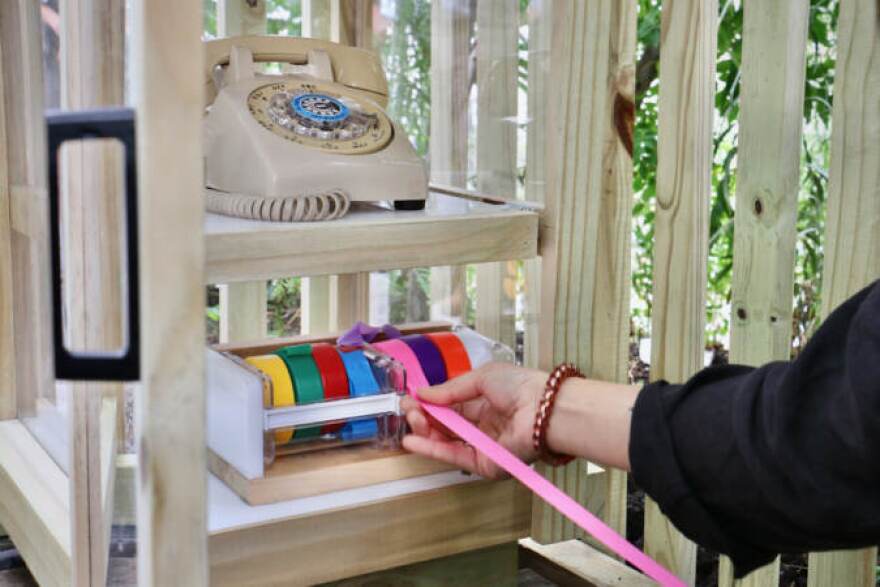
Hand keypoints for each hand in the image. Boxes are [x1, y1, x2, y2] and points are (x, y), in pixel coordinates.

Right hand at [400, 363, 546, 478]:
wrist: (544, 410)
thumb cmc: (520, 387)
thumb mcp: (481, 378)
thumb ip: (450, 389)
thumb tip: (422, 394)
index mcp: (484, 403)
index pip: (450, 406)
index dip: (429, 403)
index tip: (411, 398)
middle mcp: (482, 425)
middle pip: (444, 424)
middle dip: (423, 416)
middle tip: (408, 409)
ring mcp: (481, 445)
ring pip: (445, 440)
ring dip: (424, 430)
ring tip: (411, 419)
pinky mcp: (483, 463)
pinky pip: (453, 456)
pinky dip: (431, 449)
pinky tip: (412, 440)